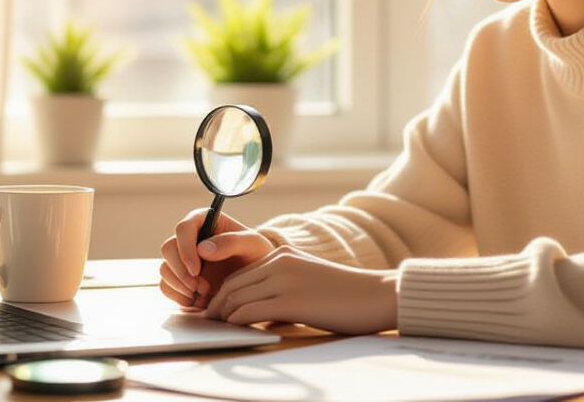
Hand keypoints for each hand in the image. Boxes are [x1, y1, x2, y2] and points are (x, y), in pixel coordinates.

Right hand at [158, 209, 273, 307]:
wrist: (257, 276)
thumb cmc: (256, 253)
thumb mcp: (253, 244)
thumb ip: (231, 242)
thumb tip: (202, 249)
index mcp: (204, 221)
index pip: (183, 228)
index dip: (185, 249)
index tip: (196, 270)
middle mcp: (189, 238)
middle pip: (168, 249)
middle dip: (181, 271)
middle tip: (201, 286)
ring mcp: (183, 259)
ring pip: (165, 269)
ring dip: (180, 285)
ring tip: (204, 293)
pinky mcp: (181, 278)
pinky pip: (166, 286)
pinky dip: (177, 296)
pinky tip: (196, 301)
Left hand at [202, 246, 399, 334]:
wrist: (376, 295)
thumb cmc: (346, 294)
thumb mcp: (308, 278)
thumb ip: (282, 285)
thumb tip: (258, 308)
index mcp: (283, 254)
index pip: (241, 273)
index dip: (223, 292)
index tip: (215, 308)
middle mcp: (279, 262)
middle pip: (234, 284)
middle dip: (217, 304)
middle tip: (208, 320)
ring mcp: (284, 280)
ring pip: (238, 297)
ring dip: (223, 314)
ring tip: (216, 327)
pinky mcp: (291, 301)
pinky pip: (250, 311)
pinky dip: (236, 321)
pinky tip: (233, 329)